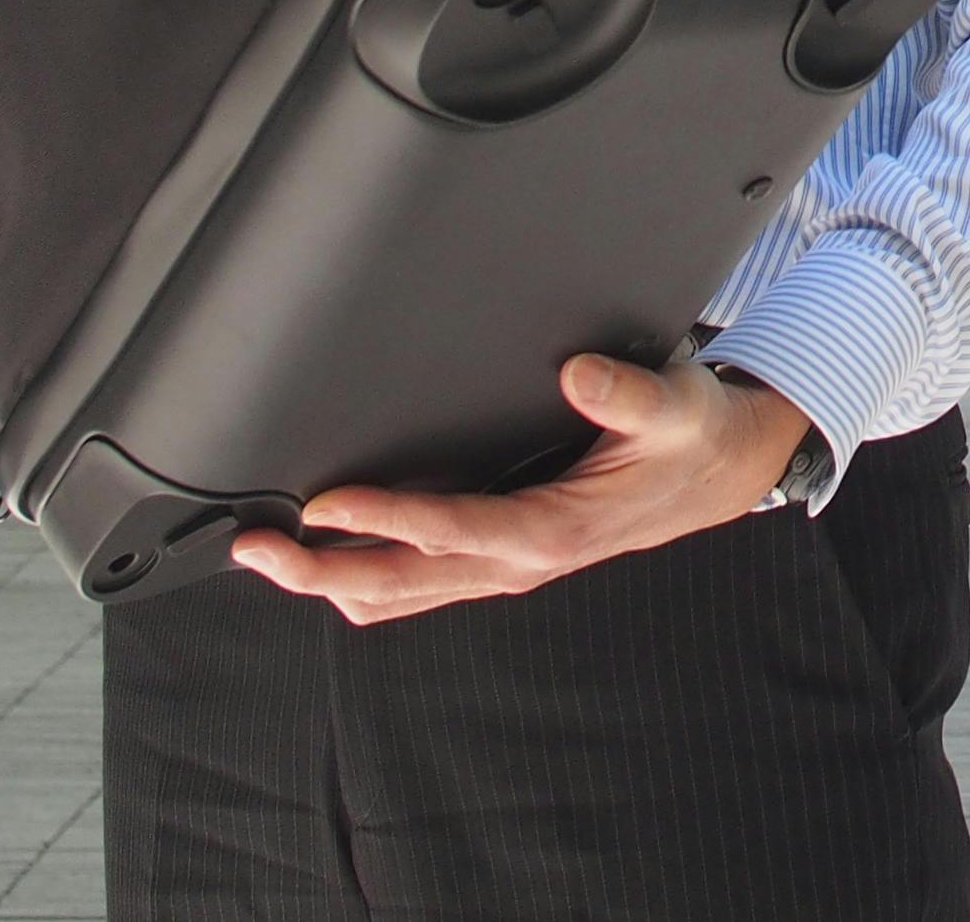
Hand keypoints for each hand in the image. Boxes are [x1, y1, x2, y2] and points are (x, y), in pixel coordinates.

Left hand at [225, 356, 814, 626]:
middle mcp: (517, 560)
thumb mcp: (674, 404)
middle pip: (399, 583)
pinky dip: (361, 578)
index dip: (381, 520)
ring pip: (397, 595)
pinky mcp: (496, 561)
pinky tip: (328, 554)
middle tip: (253, 545)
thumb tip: (576, 374)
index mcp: (552, 529)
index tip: (323, 505)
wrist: (716, 474)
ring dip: (328, 580)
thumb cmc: (690, 437)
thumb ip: (627, 392)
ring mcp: (502, 568)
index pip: (448, 530)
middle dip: (318, 569)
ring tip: (267, 554)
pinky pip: (415, 587)